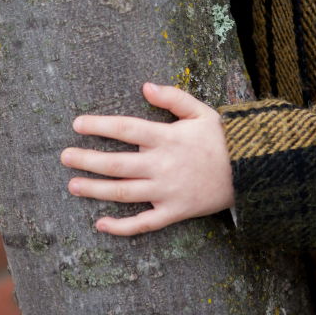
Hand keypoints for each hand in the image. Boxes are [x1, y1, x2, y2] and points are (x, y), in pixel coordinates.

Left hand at [61, 83, 233, 235]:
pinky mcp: (174, 212)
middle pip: (117, 164)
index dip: (100, 126)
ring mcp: (167, 191)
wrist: (250, 171)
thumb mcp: (201, 111)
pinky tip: (101, 224)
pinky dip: (121, 226)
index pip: (126, 129)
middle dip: (87, 160)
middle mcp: (163, 165)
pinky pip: (143, 223)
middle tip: (65, 156)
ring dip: (95, 190)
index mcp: (168, 137)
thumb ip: (173, 98)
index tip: (77, 124)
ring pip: (123, 193)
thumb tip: (145, 87)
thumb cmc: (222, 139)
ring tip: (73, 185)